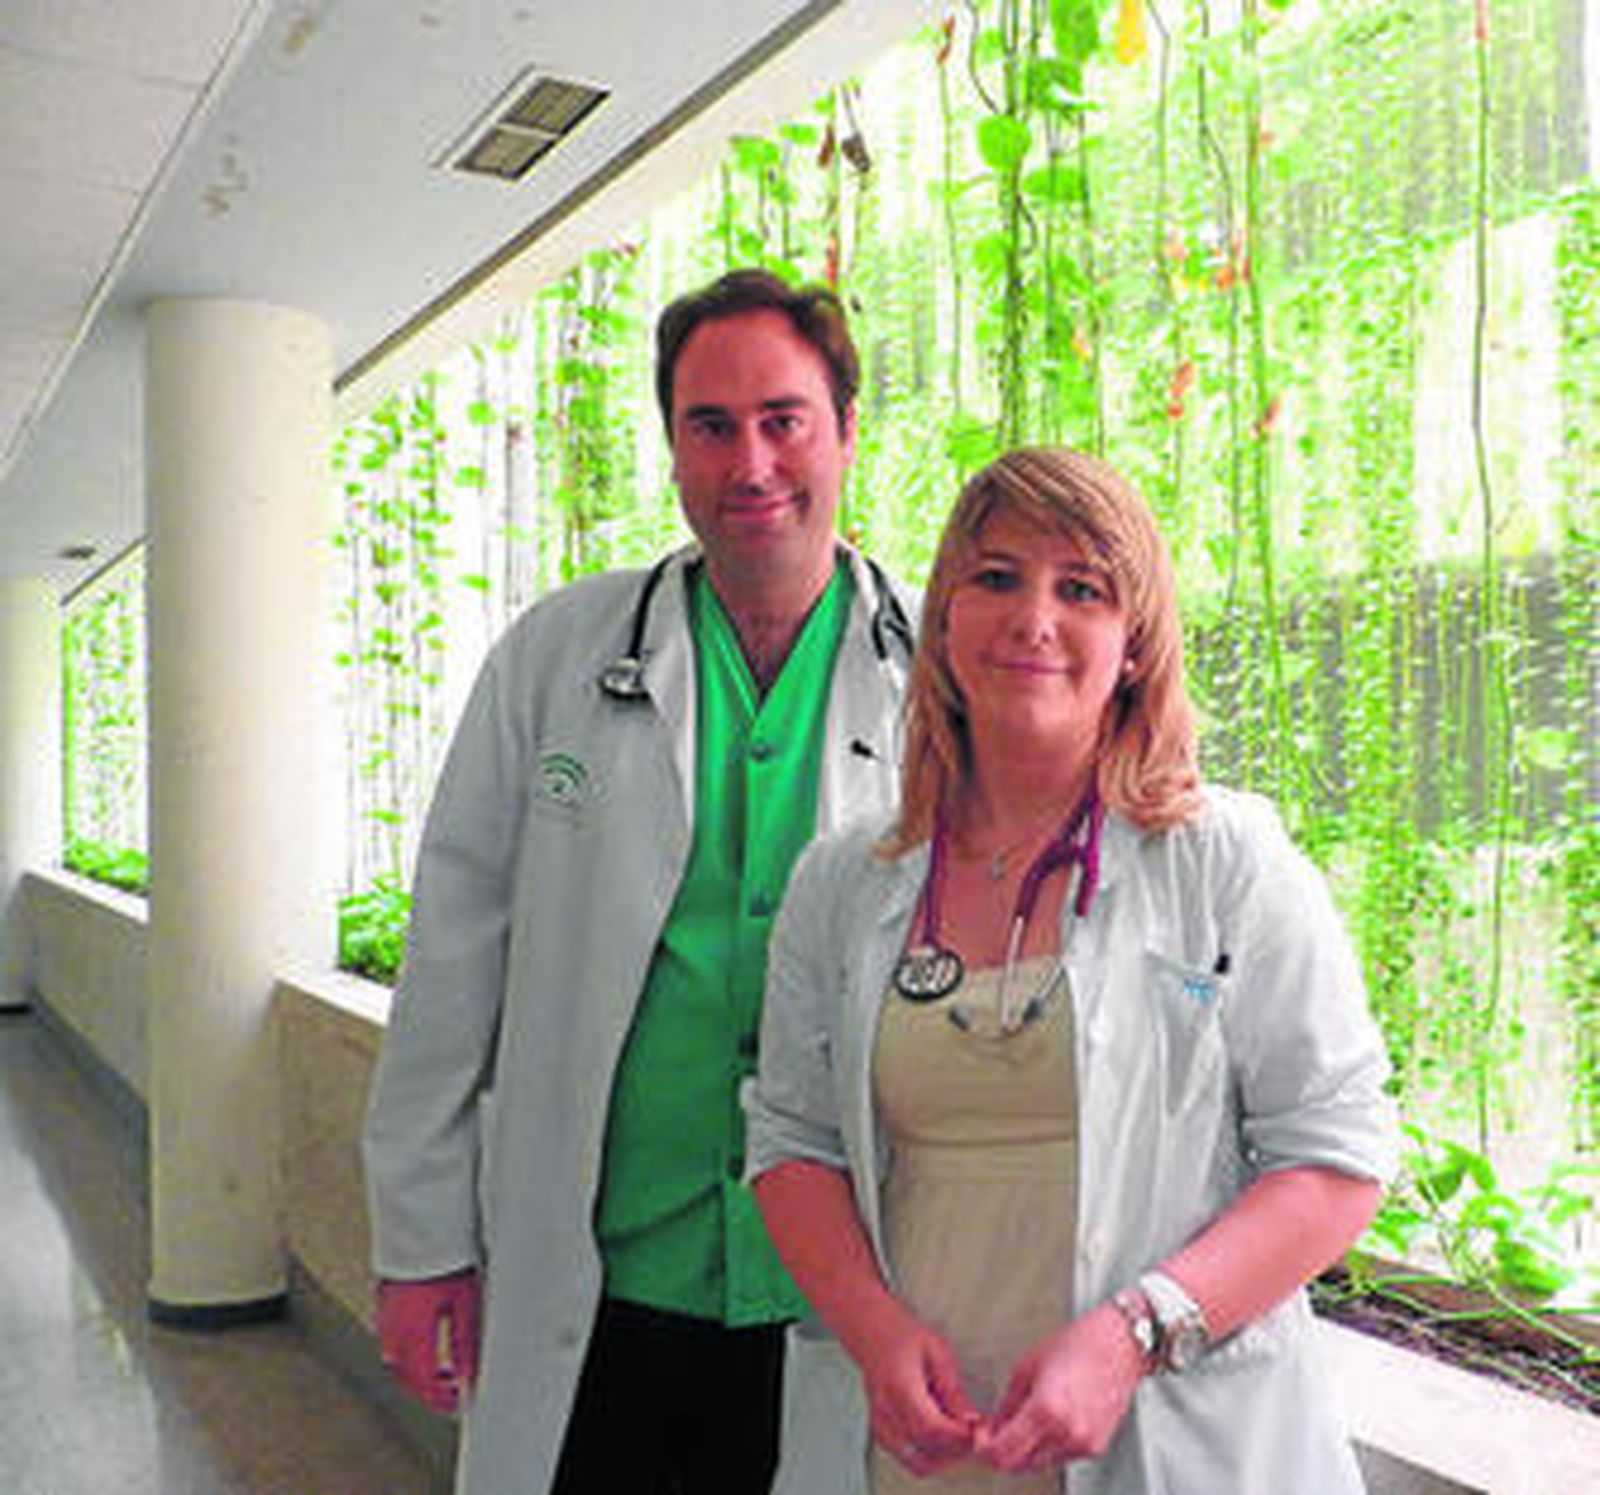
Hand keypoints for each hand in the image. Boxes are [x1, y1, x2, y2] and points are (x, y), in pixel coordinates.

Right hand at [376, 1267, 481, 1413]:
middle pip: (404, 1373)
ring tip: (441, 1365)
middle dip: (425, 1387)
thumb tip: (469, 1373)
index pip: (423, 1382)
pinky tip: (425, 1337)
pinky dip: (407, 1345)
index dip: (440, 1397)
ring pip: (395, 1354)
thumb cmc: (445, 1256)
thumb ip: (466, 1342)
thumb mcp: (466, 1302)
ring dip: (415, 1366)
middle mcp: (391, 1328)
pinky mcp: (383, 1296)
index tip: (456, 1400)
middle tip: (448, 1388)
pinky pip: (391, 1334)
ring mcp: (384, 1312)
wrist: (422, 1221)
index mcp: (412, 1334)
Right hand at [852, 1304, 981, 1476]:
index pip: (931, 1428)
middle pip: (925, 1450)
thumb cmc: (903, 1336)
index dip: (959, 1436)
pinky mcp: (882, 1432)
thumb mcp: (937, 1351)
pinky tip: (943, 1439)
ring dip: (944, 1459)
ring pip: (916, 1462)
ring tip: (960, 1438)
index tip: (979, 1428)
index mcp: (900, 1387)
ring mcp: (881, 1424)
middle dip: (957, 1449)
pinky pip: (907, 1458)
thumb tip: (971, 1420)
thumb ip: (953, 1389)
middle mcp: (886, 1411)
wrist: (873, 1333)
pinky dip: (929, 1457)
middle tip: (975, 1433)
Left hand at [975, 1303, 1144, 1472]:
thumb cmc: (1075, 1346)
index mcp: (1045, 1410)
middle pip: (1019, 1465)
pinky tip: (1046, 1424)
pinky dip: (1047, 1447)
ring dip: (1025, 1451)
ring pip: (1039, 1464)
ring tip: (1021, 1424)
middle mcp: (1067, 1433)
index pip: (1003, 1452)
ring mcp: (1083, 1444)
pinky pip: (1060, 1457)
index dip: (985, 1448)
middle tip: (995, 1433)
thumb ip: (1006, 1405)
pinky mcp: (1095, 1447)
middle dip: (1002, 1452)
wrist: (1118, 1346)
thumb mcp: (1027, 1368)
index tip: (980, 1438)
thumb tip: (991, 1429)